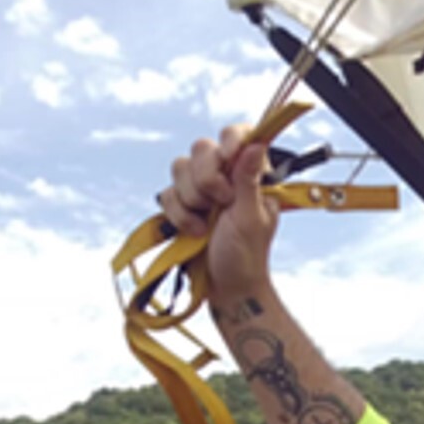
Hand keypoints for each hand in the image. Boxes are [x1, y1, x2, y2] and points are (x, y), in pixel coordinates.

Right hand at [158, 125, 281, 297]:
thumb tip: (257, 144)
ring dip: (192, 199)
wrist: (226, 288)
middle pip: (202, 148)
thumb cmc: (247, 256)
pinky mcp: (181, 206)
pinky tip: (194, 232)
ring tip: (207, 223)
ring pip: (180, 168)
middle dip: (207, 178)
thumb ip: (249, 179)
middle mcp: (224, 177)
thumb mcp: (251, 217)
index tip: (229, 155)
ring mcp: (200, 191)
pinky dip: (178, 214)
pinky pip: (167, 194)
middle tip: (222, 202)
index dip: (231, 139)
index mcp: (249, 175)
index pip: (239, 135)